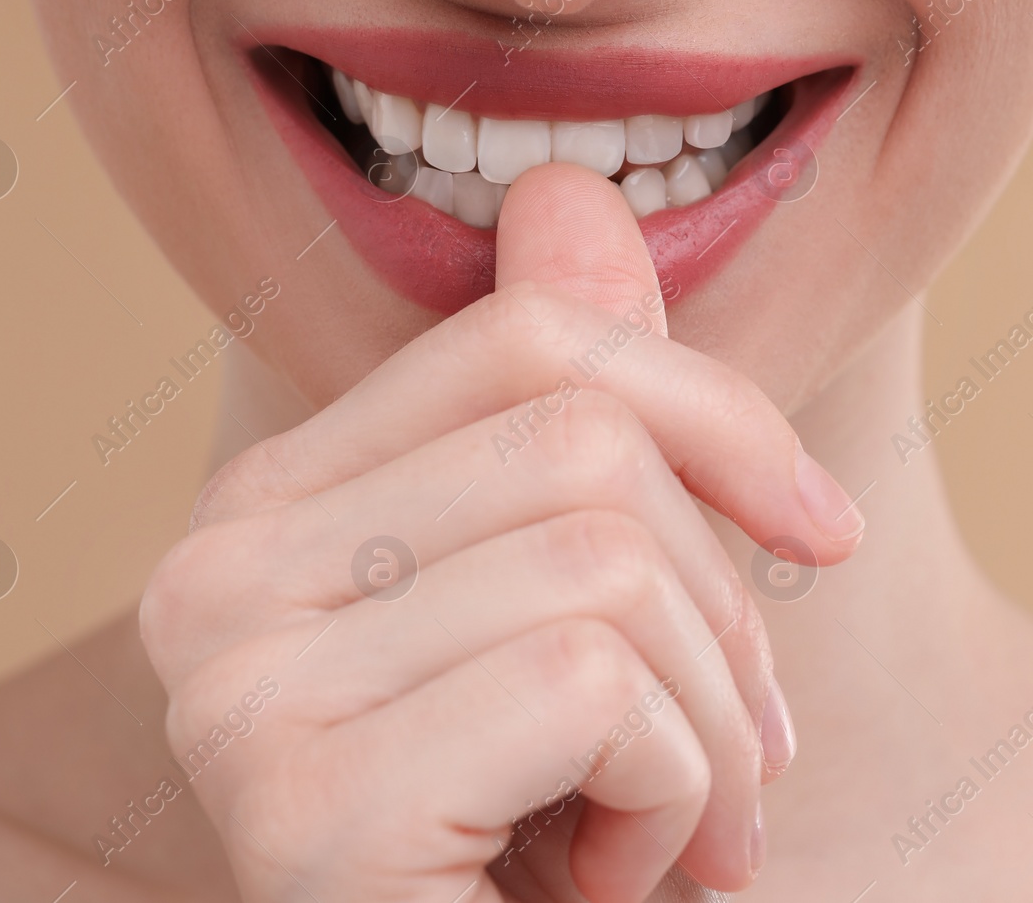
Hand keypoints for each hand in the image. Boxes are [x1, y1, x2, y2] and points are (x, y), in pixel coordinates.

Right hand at [138, 164, 863, 902]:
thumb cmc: (524, 837)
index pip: (524, 338)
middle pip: (581, 440)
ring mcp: (238, 686)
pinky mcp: (304, 803)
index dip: (712, 409)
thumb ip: (559, 419)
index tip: (817, 528)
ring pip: (606, 560)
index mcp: (273, 510)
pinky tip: (613, 883)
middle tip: (736, 757)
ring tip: (676, 835)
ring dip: (715, 728)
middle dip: (727, 609)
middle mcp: (214, 575)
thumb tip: (572, 198)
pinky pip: (591, 683)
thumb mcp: (563, 619)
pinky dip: (677, 797)